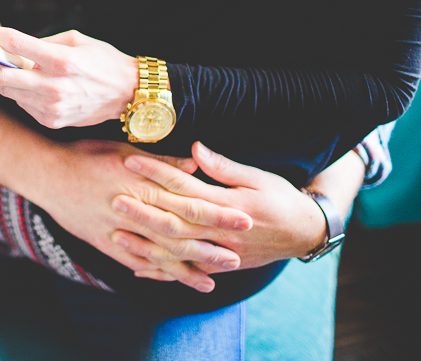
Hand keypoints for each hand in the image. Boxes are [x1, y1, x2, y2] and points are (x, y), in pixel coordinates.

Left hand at [0, 22, 137, 128]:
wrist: (128, 95)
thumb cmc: (103, 61)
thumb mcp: (76, 41)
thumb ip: (42, 45)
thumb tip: (11, 49)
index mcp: (61, 60)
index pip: (14, 44)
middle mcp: (54, 86)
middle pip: (0, 75)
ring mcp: (51, 107)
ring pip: (7, 92)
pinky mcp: (51, 120)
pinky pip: (22, 103)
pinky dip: (13, 92)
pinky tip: (7, 82)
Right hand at [30, 140, 252, 291]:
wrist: (45, 174)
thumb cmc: (85, 155)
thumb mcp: (125, 150)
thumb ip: (162, 162)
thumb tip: (196, 165)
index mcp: (142, 185)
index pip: (189, 201)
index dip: (217, 212)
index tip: (243, 218)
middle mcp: (133, 211)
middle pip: (179, 233)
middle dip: (210, 245)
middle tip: (238, 255)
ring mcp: (117, 231)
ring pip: (158, 253)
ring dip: (187, 266)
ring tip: (213, 277)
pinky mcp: (104, 243)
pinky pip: (134, 262)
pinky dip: (155, 272)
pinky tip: (173, 279)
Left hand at [115, 142, 326, 276]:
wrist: (305, 233)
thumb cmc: (281, 198)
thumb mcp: (258, 176)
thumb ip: (223, 166)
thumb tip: (195, 148)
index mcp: (228, 204)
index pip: (185, 186)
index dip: (156, 174)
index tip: (130, 161)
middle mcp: (221, 231)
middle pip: (175, 221)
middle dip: (143, 211)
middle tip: (114, 200)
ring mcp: (220, 253)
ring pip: (177, 252)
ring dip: (146, 244)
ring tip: (116, 236)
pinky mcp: (221, 267)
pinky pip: (187, 272)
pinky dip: (162, 272)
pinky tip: (137, 268)